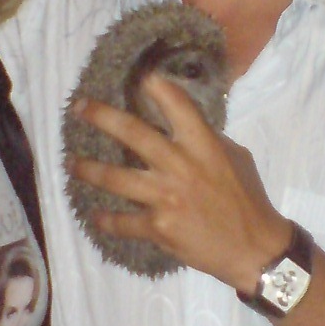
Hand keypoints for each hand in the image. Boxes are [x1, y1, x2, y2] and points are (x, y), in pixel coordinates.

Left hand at [68, 75, 288, 292]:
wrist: (253, 247)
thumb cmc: (246, 199)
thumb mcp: (234, 159)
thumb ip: (206, 142)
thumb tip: (181, 129)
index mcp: (203, 145)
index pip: (177, 105)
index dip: (156, 86)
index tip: (139, 77)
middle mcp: (180, 165)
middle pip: (133, 133)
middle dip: (101, 116)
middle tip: (79, 107)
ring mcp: (166, 197)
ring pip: (114, 178)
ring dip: (88, 169)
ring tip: (72, 163)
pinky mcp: (158, 227)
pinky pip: (122, 221)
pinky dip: (106, 219)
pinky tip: (96, 214)